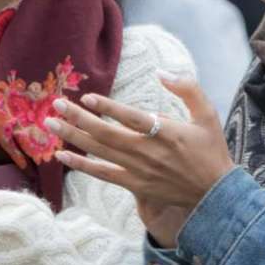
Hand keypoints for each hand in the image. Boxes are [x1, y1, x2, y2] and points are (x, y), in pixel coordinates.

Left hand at [45, 74, 230, 247]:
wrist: (215, 193)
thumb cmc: (211, 150)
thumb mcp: (208, 114)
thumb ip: (187, 88)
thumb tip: (161, 72)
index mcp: (167, 133)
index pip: (132, 118)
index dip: (109, 108)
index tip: (87, 97)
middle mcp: (149, 152)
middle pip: (107, 134)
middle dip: (78, 119)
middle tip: (56, 104)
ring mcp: (140, 170)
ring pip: (100, 152)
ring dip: (72, 137)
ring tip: (49, 123)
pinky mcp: (135, 185)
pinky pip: (102, 174)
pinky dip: (81, 165)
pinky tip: (61, 154)